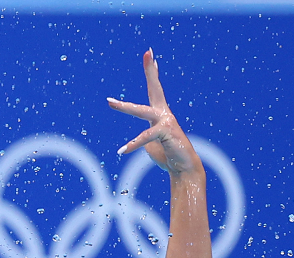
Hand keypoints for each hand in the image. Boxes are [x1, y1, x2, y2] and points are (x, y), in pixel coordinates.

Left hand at [108, 49, 201, 175]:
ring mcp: (165, 123)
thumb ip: (145, 136)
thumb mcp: (151, 144)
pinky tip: (121, 151)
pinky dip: (133, 145)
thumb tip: (141, 138)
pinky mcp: (165, 134)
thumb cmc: (167, 155)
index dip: (151, 72)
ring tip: (110, 102)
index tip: (150, 55)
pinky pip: (145, 138)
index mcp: (159, 114)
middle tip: (148, 52)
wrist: (184, 169)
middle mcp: (164, 114)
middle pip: (155, 89)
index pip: (154, 90)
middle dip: (151, 71)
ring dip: (125, 107)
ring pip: (142, 112)